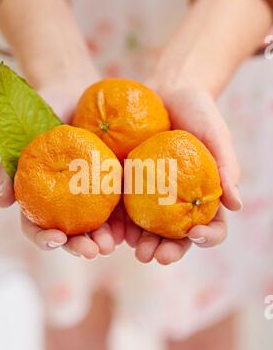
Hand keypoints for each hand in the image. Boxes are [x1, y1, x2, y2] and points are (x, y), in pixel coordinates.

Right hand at [0, 76, 118, 258]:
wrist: (74, 92)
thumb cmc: (42, 113)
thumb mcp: (22, 137)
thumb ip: (10, 168)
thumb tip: (3, 203)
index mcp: (41, 198)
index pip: (38, 227)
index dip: (44, 238)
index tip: (57, 238)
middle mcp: (65, 202)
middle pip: (70, 234)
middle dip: (79, 247)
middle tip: (92, 252)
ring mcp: (90, 195)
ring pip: (96, 227)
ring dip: (104, 240)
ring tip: (112, 244)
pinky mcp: (113, 185)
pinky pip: (119, 208)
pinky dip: (124, 222)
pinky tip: (130, 229)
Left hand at [125, 84, 241, 264]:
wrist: (166, 92)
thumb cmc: (198, 113)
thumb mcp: (215, 134)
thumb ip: (226, 166)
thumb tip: (236, 206)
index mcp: (205, 198)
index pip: (212, 227)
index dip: (207, 237)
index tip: (195, 233)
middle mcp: (179, 204)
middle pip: (178, 237)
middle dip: (169, 251)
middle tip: (156, 256)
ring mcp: (153, 199)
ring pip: (149, 231)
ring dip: (142, 244)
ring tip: (133, 248)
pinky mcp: (128, 188)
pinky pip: (124, 210)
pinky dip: (119, 224)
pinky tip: (112, 230)